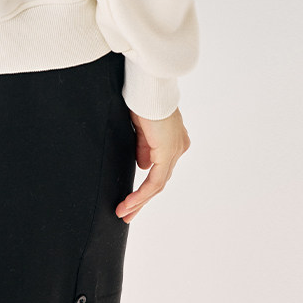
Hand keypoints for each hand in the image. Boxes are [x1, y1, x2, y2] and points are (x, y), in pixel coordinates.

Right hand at [115, 106, 190, 222]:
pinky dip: (141, 194)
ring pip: (157, 185)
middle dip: (142, 199)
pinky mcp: (168, 154)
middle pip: (160, 180)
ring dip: (139, 201)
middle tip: (128, 213)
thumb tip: (143, 165)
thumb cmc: (143, 98)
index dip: (145, 183)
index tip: (132, 195)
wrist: (149, 88)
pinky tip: (129, 203)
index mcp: (173, 139)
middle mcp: (178, 147)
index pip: (160, 167)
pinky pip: (155, 182)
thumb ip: (144, 146)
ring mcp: (175, 151)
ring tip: (124, 213)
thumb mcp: (142, 127)